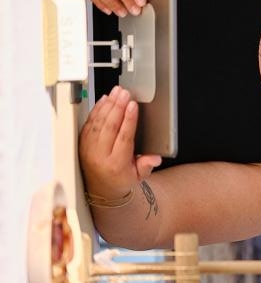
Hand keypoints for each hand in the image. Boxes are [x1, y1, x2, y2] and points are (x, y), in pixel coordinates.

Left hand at [79, 86, 161, 201]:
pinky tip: (104, 100)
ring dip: (107, 105)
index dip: (129, 120)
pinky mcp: (82, 143)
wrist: (101, 189)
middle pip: (109, 127)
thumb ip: (147, 166)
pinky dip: (97, 109)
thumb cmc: (121, 179)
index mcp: (116, 165)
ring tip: (116, 93)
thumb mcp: (139, 176)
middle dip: (118, 107)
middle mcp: (100, 157)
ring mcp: (89, 150)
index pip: (123, 138)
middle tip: (124, 93)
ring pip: (98, 122)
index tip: (133, 106)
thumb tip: (155, 157)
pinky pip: (89, 123)